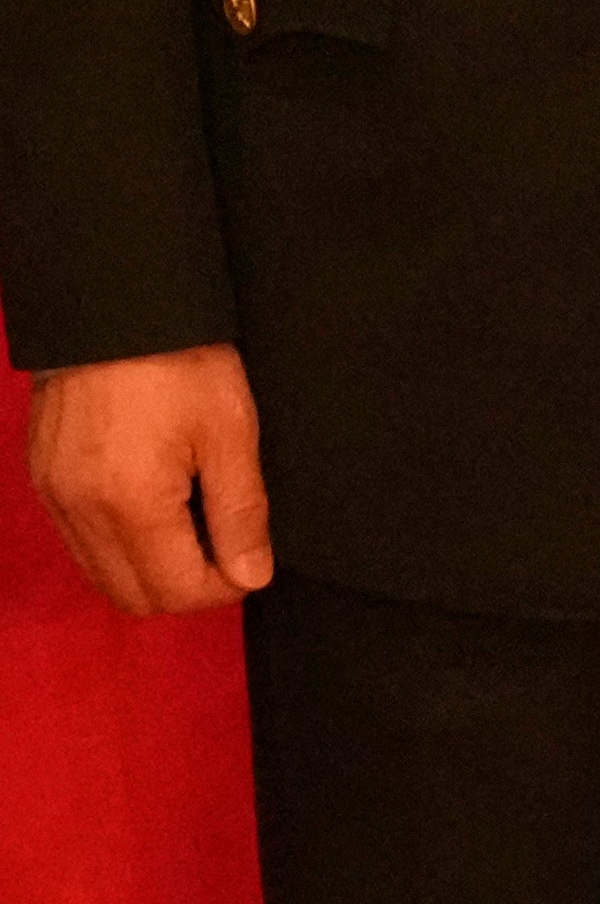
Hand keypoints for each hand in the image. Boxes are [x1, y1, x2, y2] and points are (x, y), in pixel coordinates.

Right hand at [24, 343, 270, 614]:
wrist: (115, 307)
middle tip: (227, 549)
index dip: (222, 587)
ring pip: (102, 574)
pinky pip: (80, 542)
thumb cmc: (180, 362)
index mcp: (130, 505)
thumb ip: (240, 512)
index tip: (251, 561)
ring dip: (150, 569)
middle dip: (185, 587)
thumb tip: (250, 575)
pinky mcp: (44, 479)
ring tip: (196, 524)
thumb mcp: (230, 433)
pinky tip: (157, 508)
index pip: (174, 591)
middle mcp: (80, 512)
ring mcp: (54, 497)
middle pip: (131, 596)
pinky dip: (119, 544)